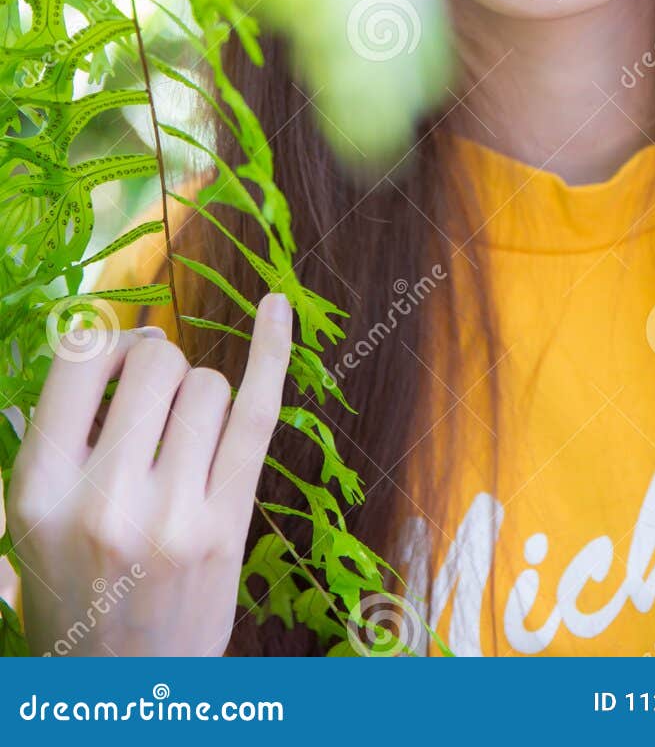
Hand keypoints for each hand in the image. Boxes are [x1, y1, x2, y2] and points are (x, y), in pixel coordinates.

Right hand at [6, 292, 291, 656]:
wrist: (119, 693)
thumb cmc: (75, 590)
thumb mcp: (31, 519)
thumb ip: (66, 433)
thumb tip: (134, 342)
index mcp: (37, 489)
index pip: (78, 356)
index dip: (107, 344)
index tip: (118, 367)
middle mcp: (102, 500)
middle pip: (156, 364)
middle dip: (161, 372)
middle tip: (156, 412)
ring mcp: (170, 515)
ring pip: (207, 385)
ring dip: (199, 399)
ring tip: (182, 448)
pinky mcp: (224, 527)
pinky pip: (257, 414)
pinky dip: (271, 352)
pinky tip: (276, 306)